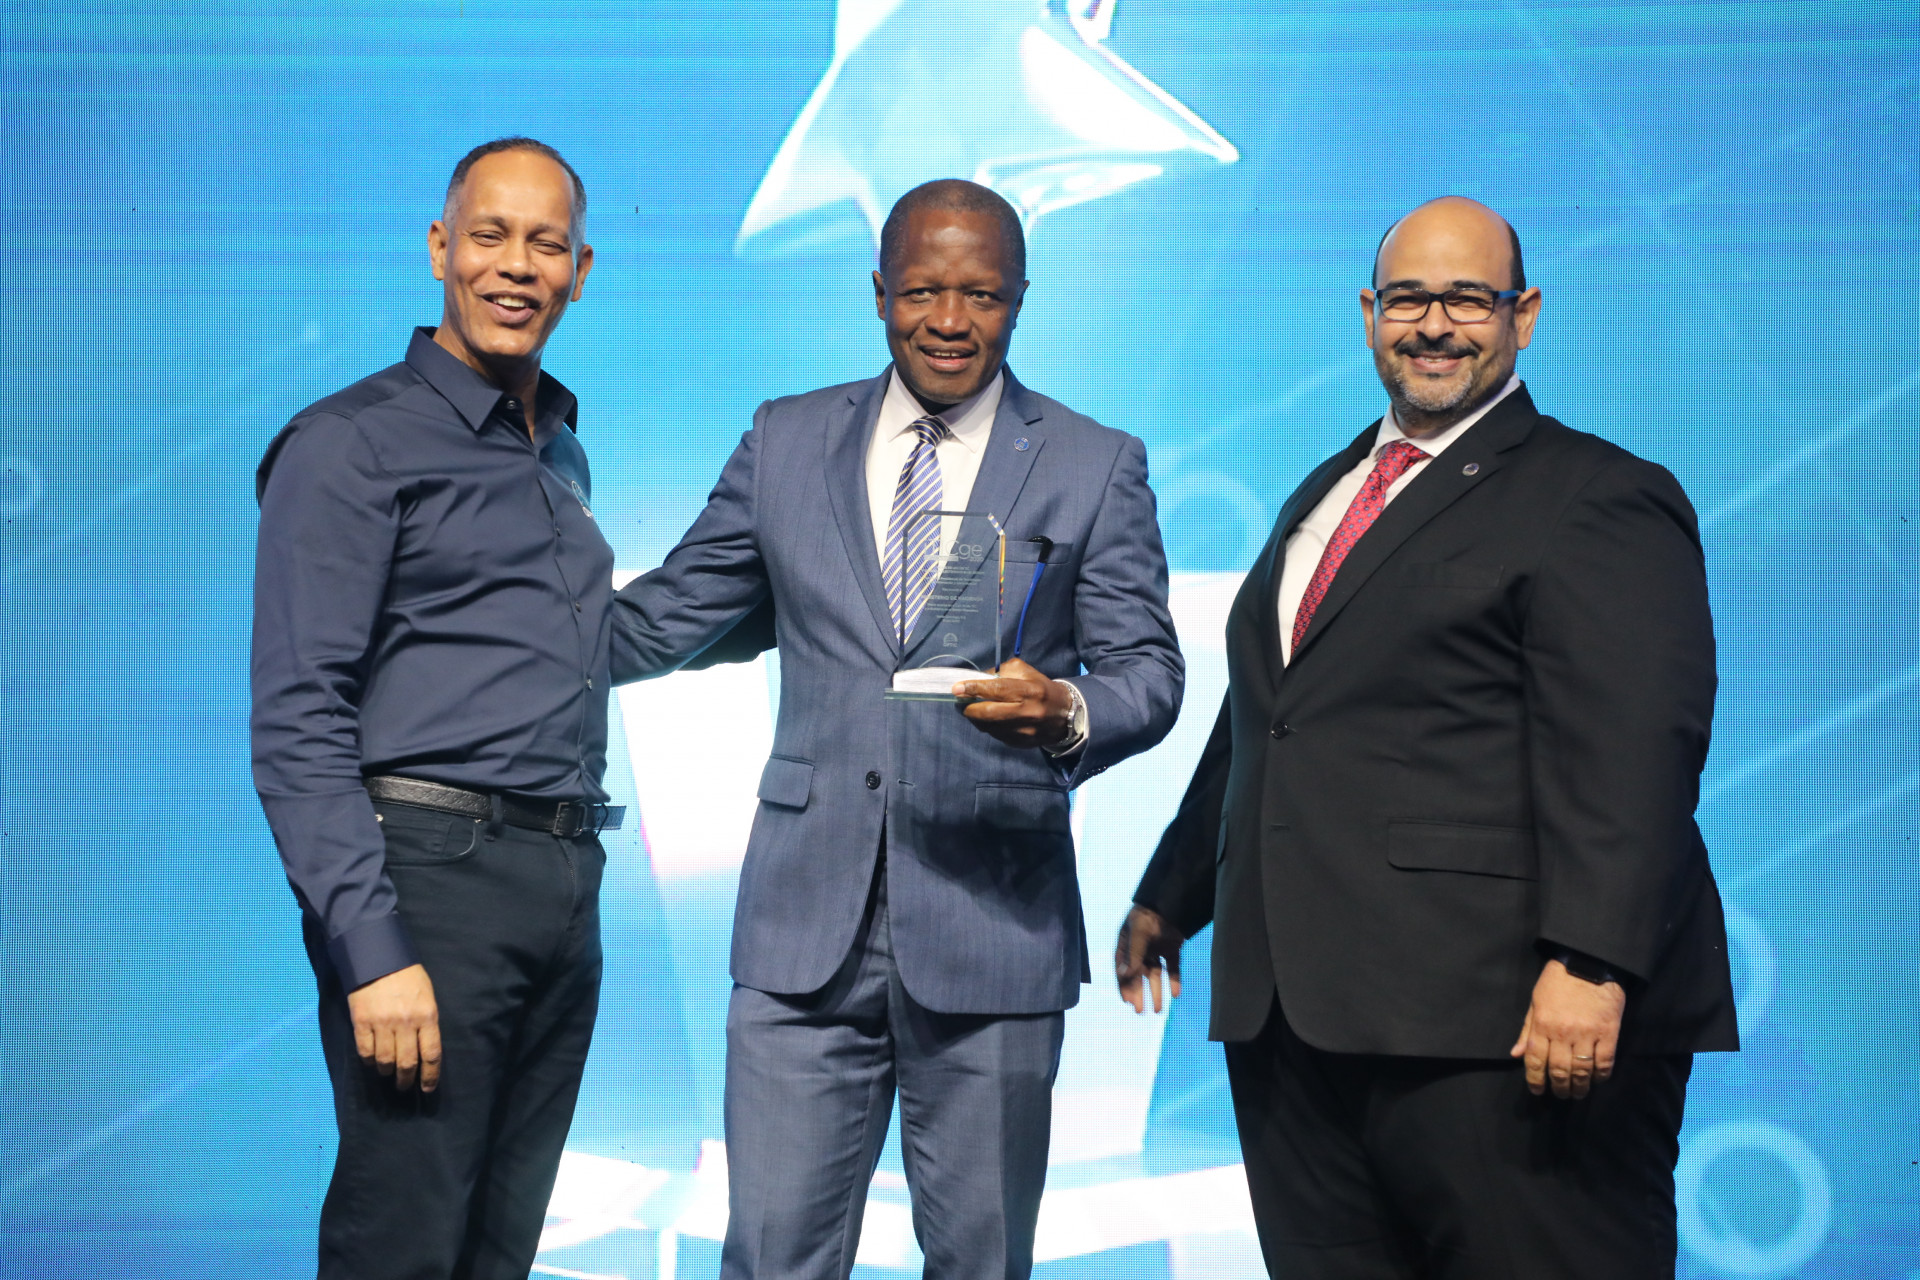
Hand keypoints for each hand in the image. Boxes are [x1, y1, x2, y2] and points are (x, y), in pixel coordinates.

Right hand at [347, 963, 441, 1091]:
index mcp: (427, 1016)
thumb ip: (427, 1022)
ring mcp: (382, 1023)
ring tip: (388, 1073)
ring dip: (387, 1071)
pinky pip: (365, 1051)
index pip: (431, 1054)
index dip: (430, 1075)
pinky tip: (372, 1062)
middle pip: (407, 1062)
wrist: (378, 958)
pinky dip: (369, 1061)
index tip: (427, 1088)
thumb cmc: (408, 977)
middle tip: (404, 1087)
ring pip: (385, 1060)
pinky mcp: (362, 1022)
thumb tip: (424, 1049)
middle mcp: (405, 1023)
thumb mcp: (427, 996)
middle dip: (406, 1080)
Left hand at [953, 657, 1073, 747]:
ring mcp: (1023, 731)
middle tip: (960, 702)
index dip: (974, 689)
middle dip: (968, 708)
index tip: (957, 688)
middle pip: (988, 713)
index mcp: (1030, 691)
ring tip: (970, 709)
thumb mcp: (1026, 672)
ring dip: (975, 718)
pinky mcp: (1020, 743)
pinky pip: (995, 735)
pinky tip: (986, 719)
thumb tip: (978, 679)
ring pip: (988, 727)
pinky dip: (987, 726)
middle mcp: (1027, 713)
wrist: (1065, 715)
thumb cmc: (1041, 689)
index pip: (997, 689)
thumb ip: (1002, 672)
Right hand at [1115, 905, 1184, 1013]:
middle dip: (1140, 994)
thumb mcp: (1139, 936)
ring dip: (1157, 992)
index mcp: (1126, 944)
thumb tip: (1124, 977)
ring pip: (1156, 975)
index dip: (1124, 986)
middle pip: (1139, 976)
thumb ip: (1133, 957)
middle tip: (1142, 1012)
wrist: (1171, 900)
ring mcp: (1156, 949)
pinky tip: (1176, 994)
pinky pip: (1173, 968)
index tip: (1128, 1002)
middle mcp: (1140, 949)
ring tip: (1159, 1011)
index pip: (1122, 970)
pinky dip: (1174, 981)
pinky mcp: (1172, 948)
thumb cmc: (1148, 915)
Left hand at [1508, 958, 1624, 1098]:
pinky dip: (1601, 1075)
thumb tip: (1515, 1055)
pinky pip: (1605, 1062)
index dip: (1535, 1080)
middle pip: (1559, 1070)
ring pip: (1582, 1070)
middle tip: (1561, 1095)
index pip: (1535, 1061)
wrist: (1588, 962)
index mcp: (1542, 1025)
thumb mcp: (1536, 1002)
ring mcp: (1587, 1034)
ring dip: (1579, 1087)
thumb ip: (1527, 1030)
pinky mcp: (1609, 1032)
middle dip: (1559, 1087)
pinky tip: (1597, 1079)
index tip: (1537, 1091)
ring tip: (1578, 1093)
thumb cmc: (1557, 981)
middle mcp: (1563, 1033)